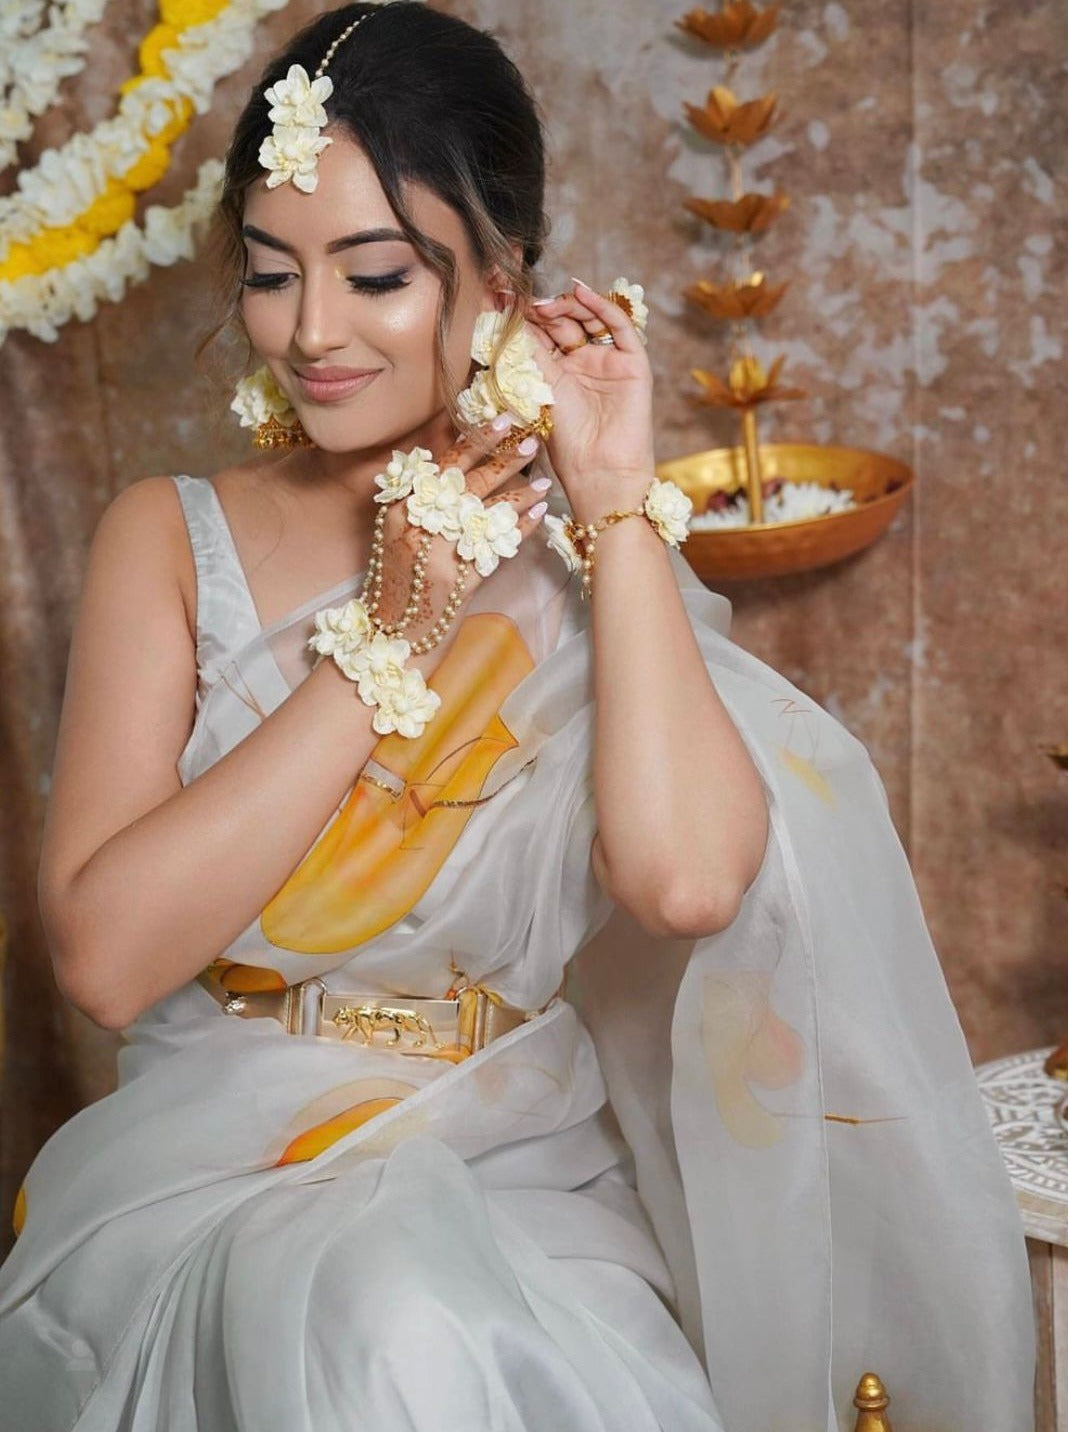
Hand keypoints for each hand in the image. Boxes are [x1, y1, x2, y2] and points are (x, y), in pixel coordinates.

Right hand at [373, 416, 546, 654]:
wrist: (391, 638)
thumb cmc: (399, 586)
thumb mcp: (398, 536)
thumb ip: (421, 503)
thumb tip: (459, 469)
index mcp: (399, 509)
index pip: (441, 464)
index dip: (473, 440)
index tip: (499, 420)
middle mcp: (415, 526)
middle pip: (465, 482)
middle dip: (503, 458)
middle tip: (532, 439)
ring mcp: (435, 553)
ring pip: (484, 512)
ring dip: (519, 494)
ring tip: (544, 481)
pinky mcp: (455, 581)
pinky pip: (495, 547)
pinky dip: (520, 529)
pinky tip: (540, 517)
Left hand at [522, 278, 654, 524]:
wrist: (600, 471)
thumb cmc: (567, 444)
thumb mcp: (540, 389)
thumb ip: (529, 352)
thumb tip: (505, 315)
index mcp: (557, 373)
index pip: (541, 334)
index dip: (524, 316)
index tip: (501, 299)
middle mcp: (583, 364)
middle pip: (564, 322)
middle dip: (544, 310)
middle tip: (524, 303)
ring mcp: (608, 361)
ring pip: (590, 318)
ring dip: (568, 305)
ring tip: (546, 304)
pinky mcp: (633, 362)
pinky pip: (619, 325)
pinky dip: (602, 305)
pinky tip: (580, 292)